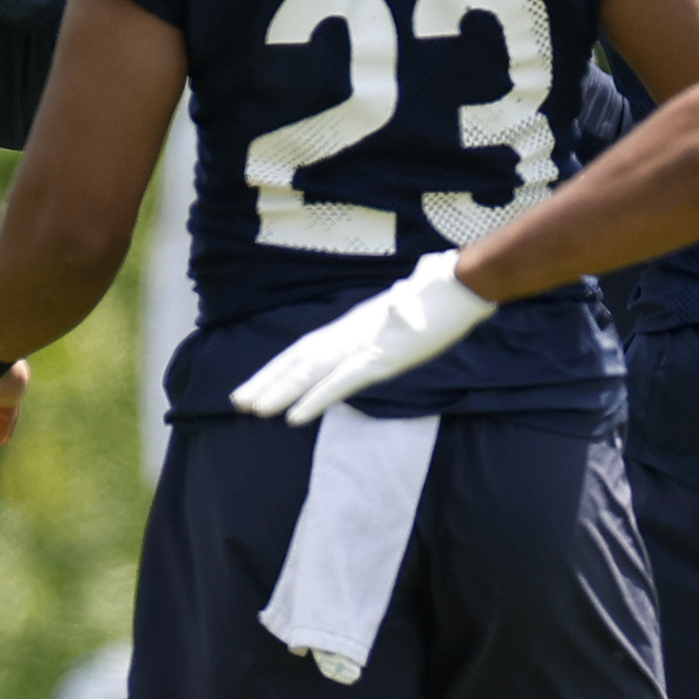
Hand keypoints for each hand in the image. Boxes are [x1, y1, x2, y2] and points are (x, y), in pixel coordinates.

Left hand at [228, 252, 495, 421]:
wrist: (462, 282)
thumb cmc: (435, 296)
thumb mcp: (403, 314)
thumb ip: (389, 322)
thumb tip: (390, 317)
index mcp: (352, 327)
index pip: (305, 350)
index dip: (278, 368)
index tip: (254, 385)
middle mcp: (349, 335)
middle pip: (298, 361)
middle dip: (267, 382)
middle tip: (236, 402)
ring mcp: (363, 346)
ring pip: (310, 372)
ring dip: (280, 392)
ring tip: (252, 410)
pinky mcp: (381, 358)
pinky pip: (340, 383)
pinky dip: (314, 399)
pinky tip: (294, 416)